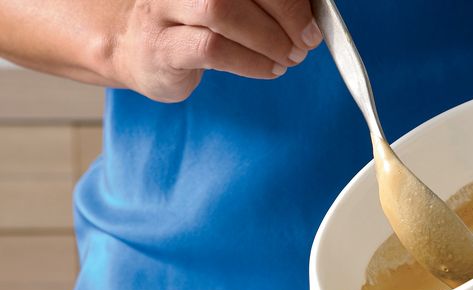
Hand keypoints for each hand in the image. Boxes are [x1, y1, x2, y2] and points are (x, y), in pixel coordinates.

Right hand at [108, 0, 321, 102]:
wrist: (129, 45)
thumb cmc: (188, 21)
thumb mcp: (227, 1)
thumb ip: (260, 1)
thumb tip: (308, 13)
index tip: (313, 16)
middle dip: (285, 11)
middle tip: (307, 38)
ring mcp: (165, 8)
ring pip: (221, 9)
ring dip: (268, 38)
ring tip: (290, 57)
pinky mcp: (162, 47)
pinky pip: (212, 49)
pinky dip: (250, 62)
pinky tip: (270, 70)